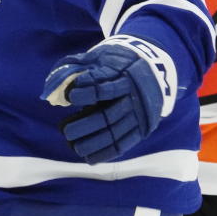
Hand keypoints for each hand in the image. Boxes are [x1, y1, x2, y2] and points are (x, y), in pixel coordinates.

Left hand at [41, 36, 175, 163]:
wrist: (156, 71)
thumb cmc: (120, 63)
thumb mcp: (105, 57)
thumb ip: (83, 66)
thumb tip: (60, 84)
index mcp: (125, 77)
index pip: (105, 88)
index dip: (87, 93)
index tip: (70, 96)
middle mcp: (134, 97)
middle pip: (109, 115)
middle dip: (86, 125)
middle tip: (66, 132)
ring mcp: (139, 115)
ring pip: (116, 132)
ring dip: (94, 142)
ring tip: (74, 146)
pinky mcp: (142, 128)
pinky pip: (125, 144)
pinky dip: (107, 153)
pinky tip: (90, 158)